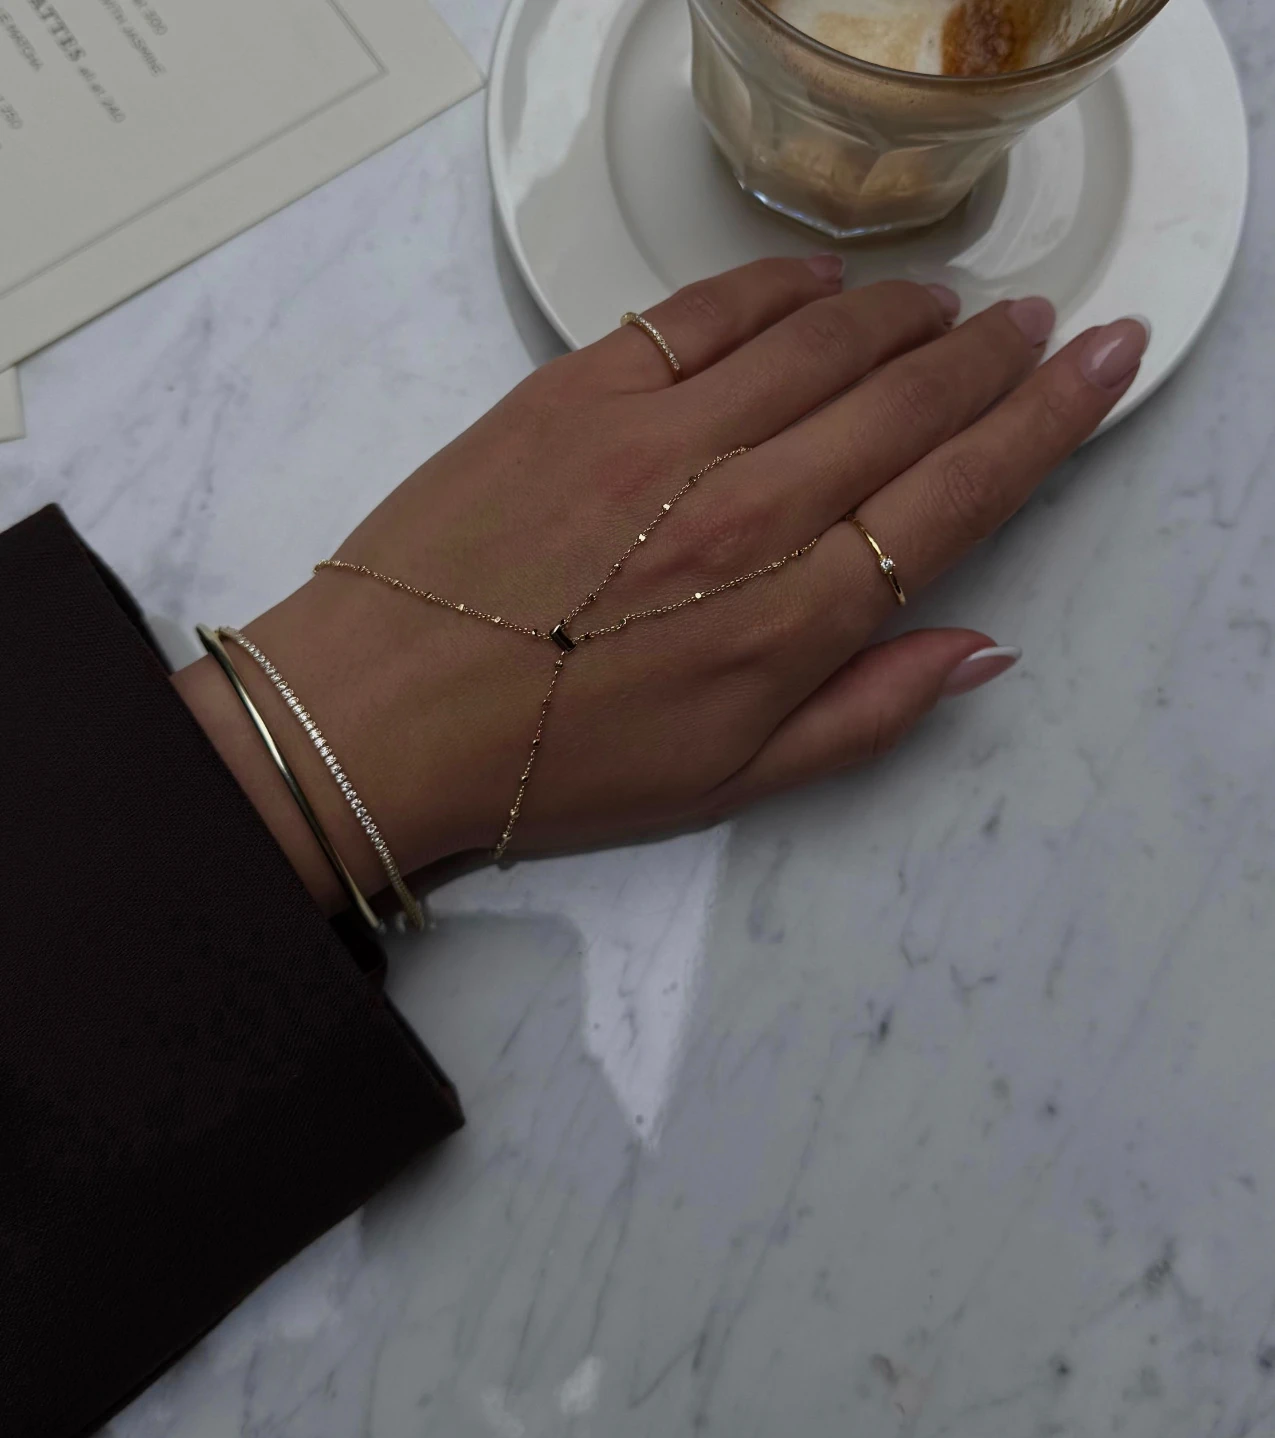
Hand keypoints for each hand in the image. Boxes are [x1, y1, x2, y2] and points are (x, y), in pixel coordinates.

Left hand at [177, 256, 1147, 912]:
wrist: (381, 715)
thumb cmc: (555, 769)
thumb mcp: (729, 783)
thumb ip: (867, 712)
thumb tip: (982, 646)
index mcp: (791, 617)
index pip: (961, 491)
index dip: (1050, 418)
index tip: (1100, 361)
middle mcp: (743, 511)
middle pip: (910, 399)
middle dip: (994, 353)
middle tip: (1034, 323)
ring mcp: (658, 438)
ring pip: (824, 338)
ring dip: (904, 312)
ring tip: (944, 307)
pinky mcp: (575, 391)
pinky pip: (706, 309)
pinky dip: (780, 285)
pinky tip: (820, 285)